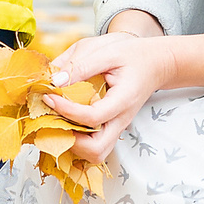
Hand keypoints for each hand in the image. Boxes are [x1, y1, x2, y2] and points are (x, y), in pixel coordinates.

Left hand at [41, 31, 178, 163]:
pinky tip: (65, 120)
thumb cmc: (130, 55)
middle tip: (52, 117)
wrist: (154, 63)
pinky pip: (93, 145)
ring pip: (95, 153)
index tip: (49, 96)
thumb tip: (54, 81)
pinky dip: (76, 140)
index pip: (93, 117)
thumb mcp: (105, 50)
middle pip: (96, 150)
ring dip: (72, 143)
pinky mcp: (111, 128)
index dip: (66, 110)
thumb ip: (80, 65)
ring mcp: (117, 127)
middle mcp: (121, 120)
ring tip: (58, 120)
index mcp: (123, 99)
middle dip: (69, 139)